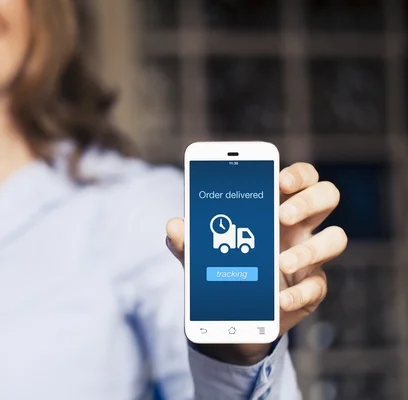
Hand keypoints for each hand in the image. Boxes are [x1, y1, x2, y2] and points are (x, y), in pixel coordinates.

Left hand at [166, 162, 347, 364]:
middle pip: (327, 196)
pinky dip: (298, 293)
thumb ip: (189, 239)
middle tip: (281, 215)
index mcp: (276, 207)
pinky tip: (279, 299)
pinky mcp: (310, 289)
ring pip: (335, 239)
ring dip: (309, 249)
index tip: (279, 179)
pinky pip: (317, 286)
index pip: (300, 177)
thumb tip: (174, 225)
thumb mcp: (202, 252)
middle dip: (308, 201)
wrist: (234, 311)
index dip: (297, 173)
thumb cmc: (224, 265)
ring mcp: (310, 257)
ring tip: (279, 262)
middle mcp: (300, 227)